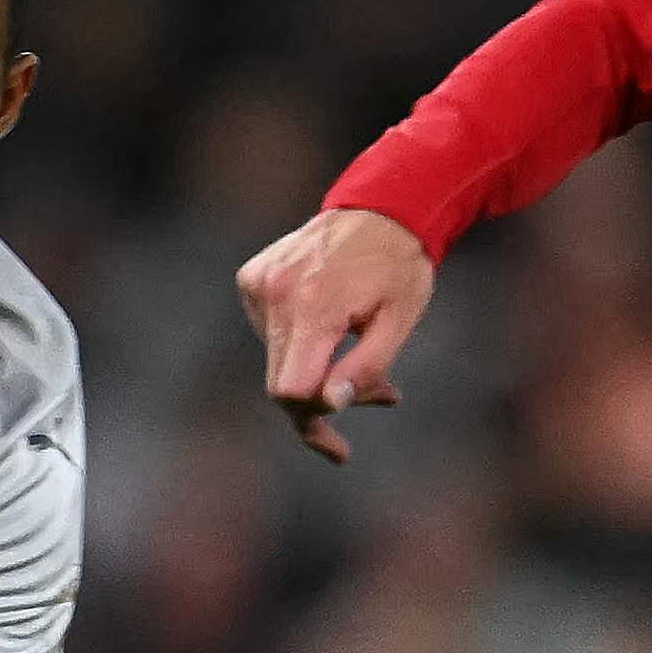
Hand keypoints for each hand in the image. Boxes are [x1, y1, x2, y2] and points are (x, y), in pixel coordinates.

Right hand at [234, 204, 434, 463]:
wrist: (381, 207)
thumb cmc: (400, 267)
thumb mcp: (400, 322)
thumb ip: (366, 368)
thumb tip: (329, 404)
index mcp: (314, 306)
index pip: (290, 390)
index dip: (314, 418)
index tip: (338, 445)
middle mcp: (276, 293)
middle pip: (280, 383)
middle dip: (322, 400)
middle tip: (381, 395)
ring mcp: (258, 284)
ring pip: (276, 362)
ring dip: (315, 369)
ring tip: (363, 347)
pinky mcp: (251, 279)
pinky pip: (269, 333)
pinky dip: (300, 341)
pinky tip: (333, 321)